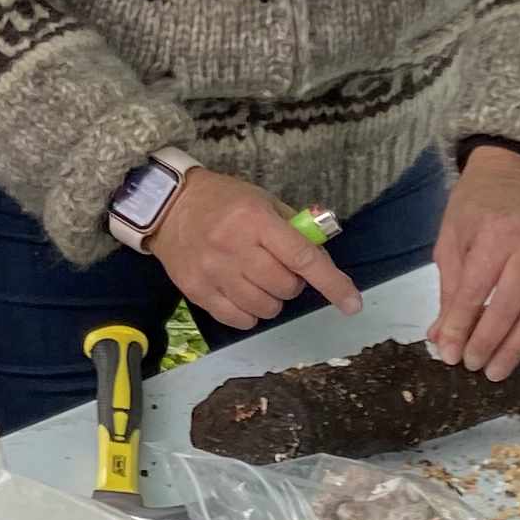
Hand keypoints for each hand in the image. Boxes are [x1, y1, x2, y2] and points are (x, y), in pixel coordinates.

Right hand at [146, 167, 358, 332]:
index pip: (303, 258)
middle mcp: (235, 248)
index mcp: (256, 220)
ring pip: (265, 308)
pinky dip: (250, 313)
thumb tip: (320, 257)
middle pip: (286, 287)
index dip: (332, 283)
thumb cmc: (221, 200)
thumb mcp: (260, 200)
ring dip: (272, 300)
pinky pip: (239, 319)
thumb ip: (292, 228)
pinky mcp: (197, 291)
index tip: (352, 304)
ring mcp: (214, 272)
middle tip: (279, 268)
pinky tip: (244, 296)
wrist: (167, 206)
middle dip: (292, 283)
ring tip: (259, 282)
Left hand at [428, 145, 519, 381]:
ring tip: (497, 369)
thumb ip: (449, 287)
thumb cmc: (480, 204)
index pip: (474, 292)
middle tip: (473, 367)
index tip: (448, 355)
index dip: (460, 328)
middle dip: (488, 344)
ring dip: (518, 348)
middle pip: (510, 308)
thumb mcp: (453, 236)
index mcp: (494, 233)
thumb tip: (442, 337)